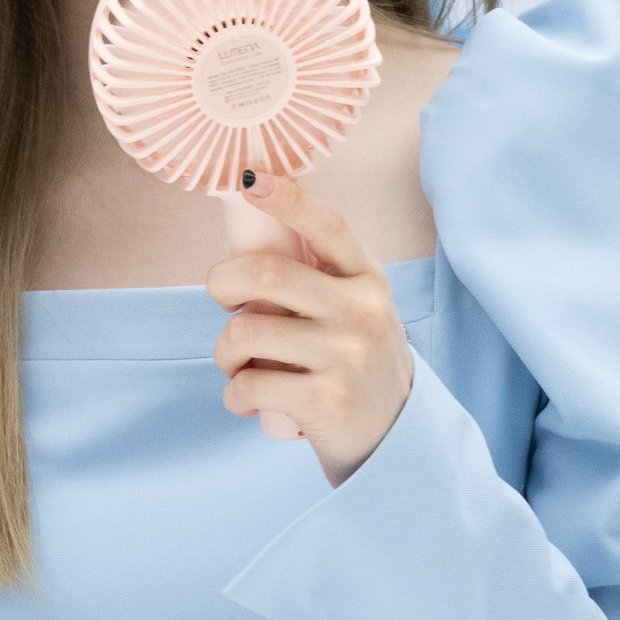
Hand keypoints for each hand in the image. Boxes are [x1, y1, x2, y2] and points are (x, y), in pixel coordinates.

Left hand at [205, 168, 414, 486]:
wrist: (397, 440)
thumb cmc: (357, 364)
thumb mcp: (357, 310)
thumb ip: (318, 278)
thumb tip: (250, 242)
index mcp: (367, 279)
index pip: (328, 226)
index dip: (288, 199)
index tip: (252, 179)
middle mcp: (361, 311)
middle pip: (266, 274)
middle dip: (223, 283)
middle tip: (223, 299)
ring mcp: (345, 356)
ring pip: (246, 331)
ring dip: (225, 350)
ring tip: (236, 363)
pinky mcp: (325, 400)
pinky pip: (248, 384)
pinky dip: (233, 394)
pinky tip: (246, 399)